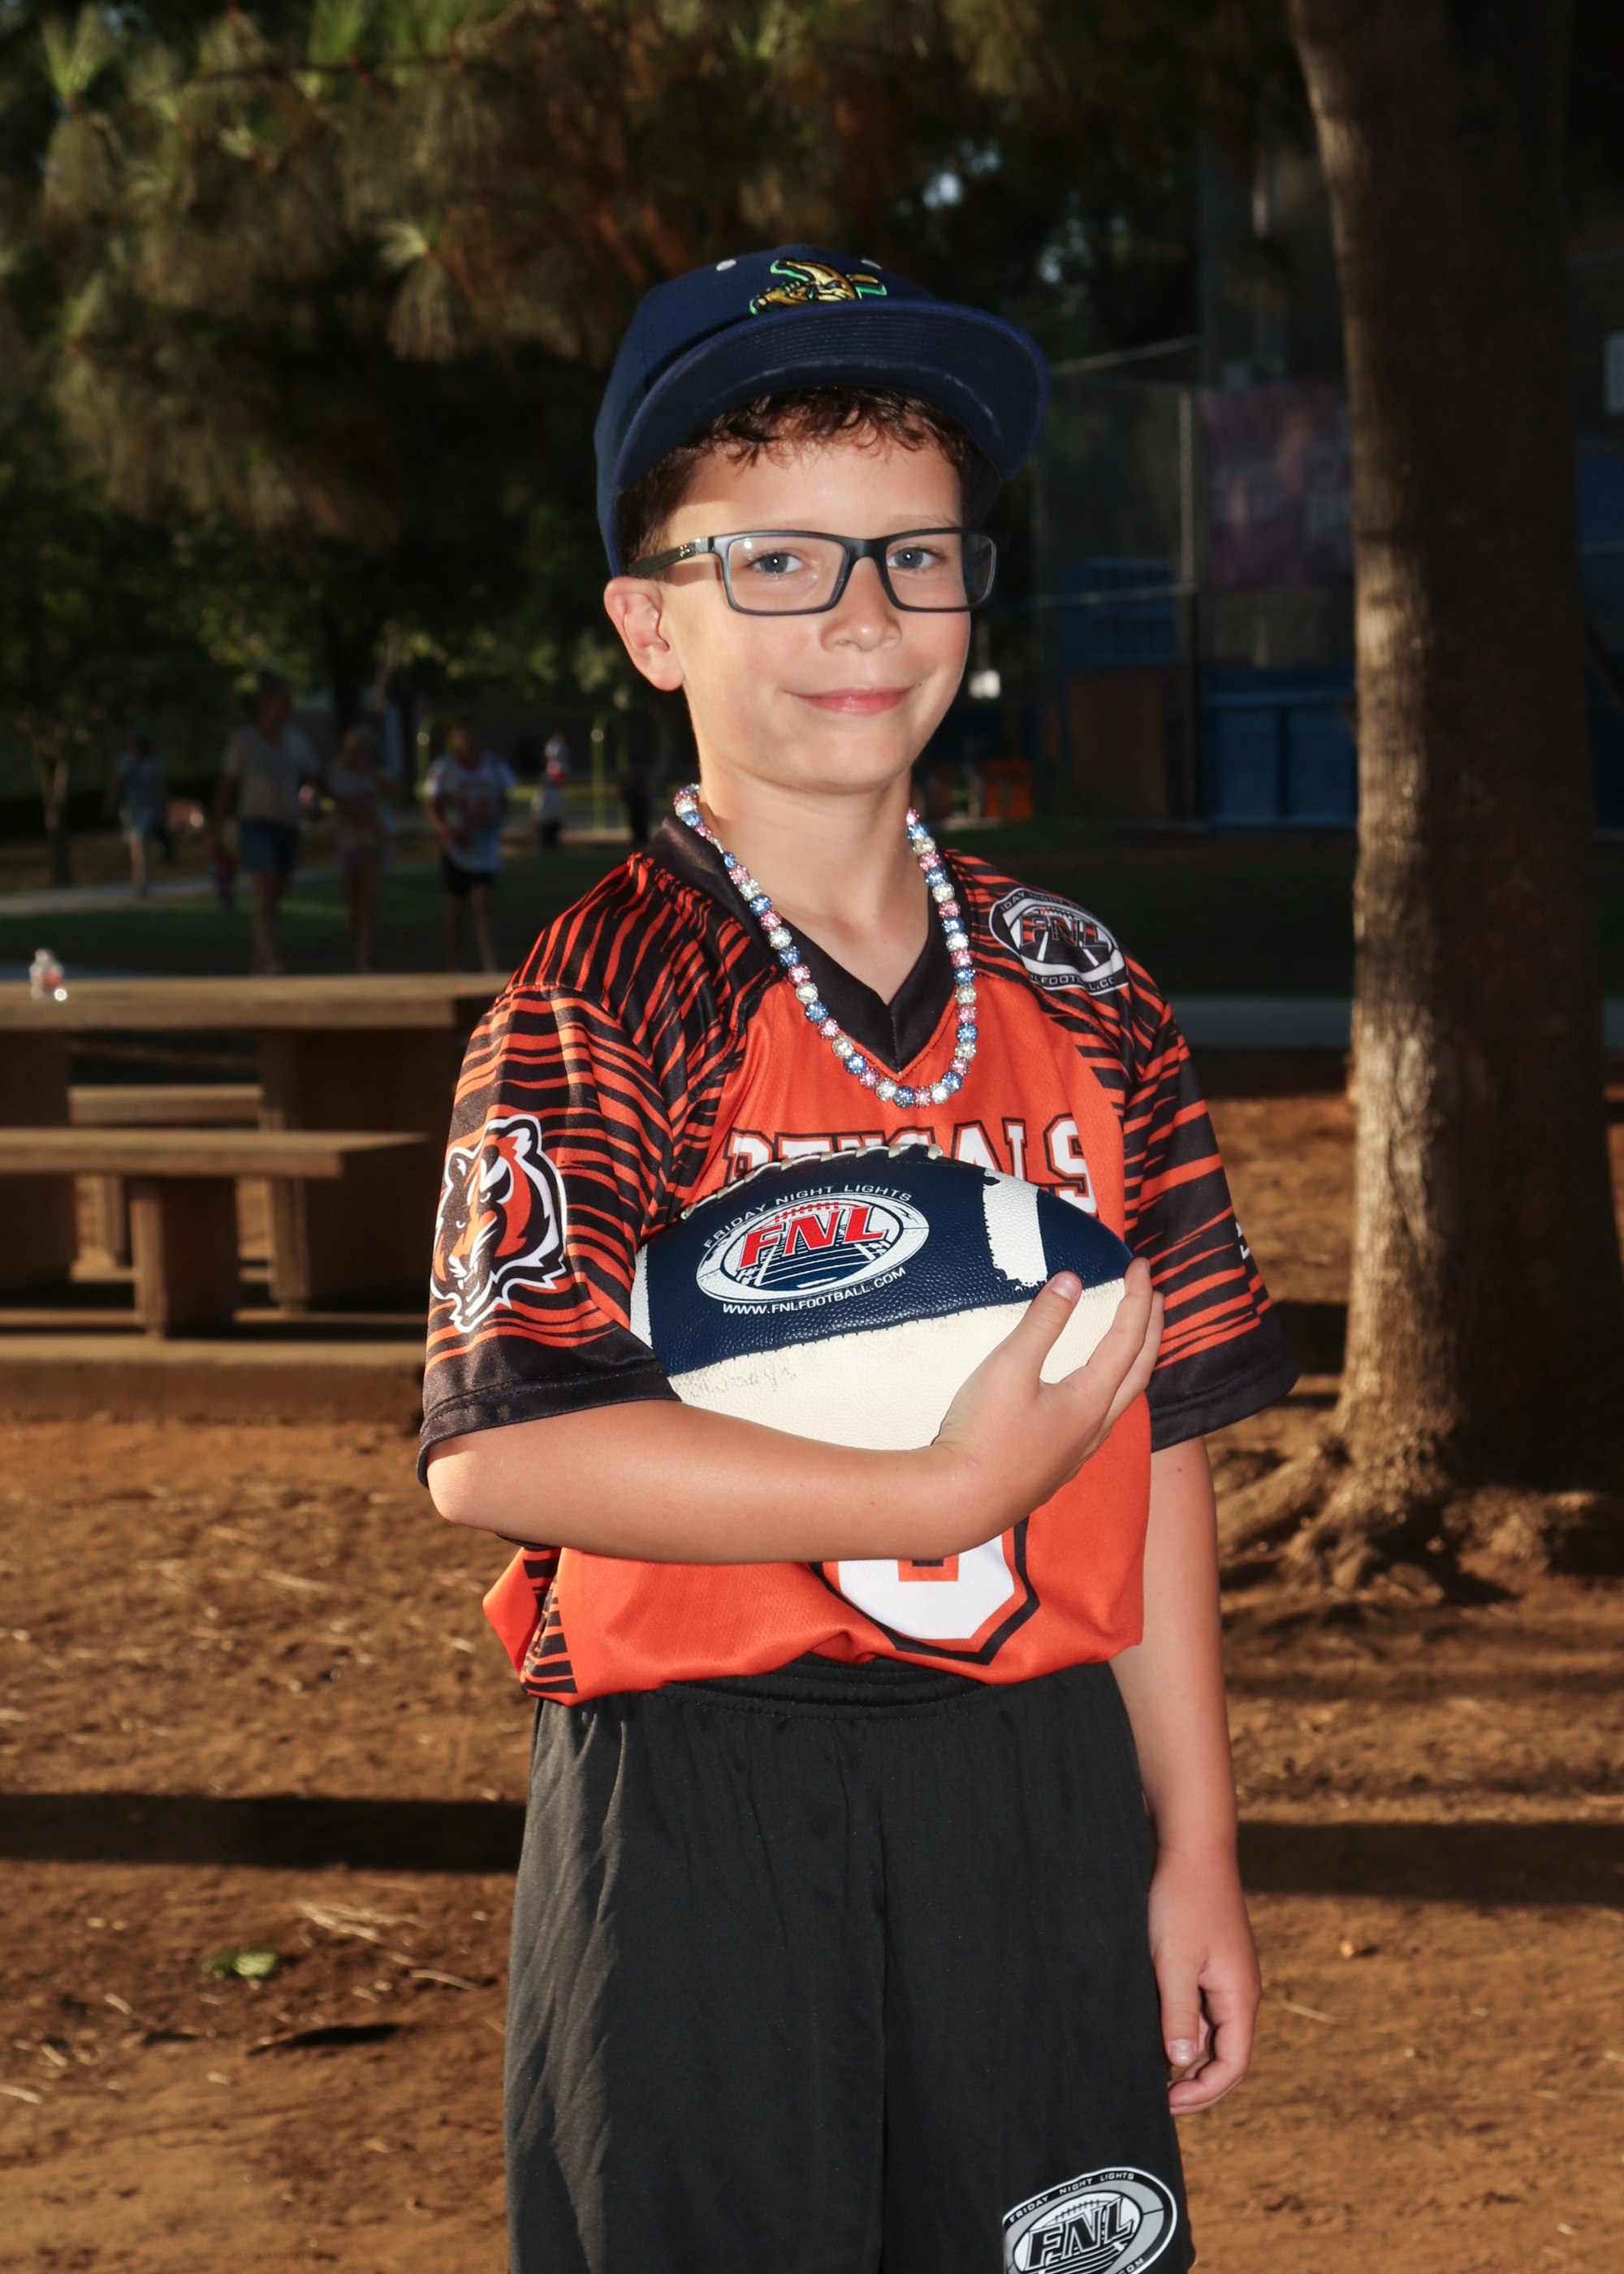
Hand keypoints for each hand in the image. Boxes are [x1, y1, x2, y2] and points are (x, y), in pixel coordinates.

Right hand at [928, 1259, 1162, 1538]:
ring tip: (1132, 1341)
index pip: (1127, 1339)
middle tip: (1155, 1296)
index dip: (1137, 1298)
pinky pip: (1100, 1421)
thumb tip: (1071, 1280)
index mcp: (1089, 1401)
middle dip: (1151, 1330)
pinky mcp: (1056, 1468)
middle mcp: (1094, 1428)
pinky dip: (1110, 1391)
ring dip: (1134, 1363)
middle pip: (1139, 1371)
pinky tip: (1090, 1395)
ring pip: (1122, 1400)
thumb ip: (1042, 1322)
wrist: (958, 1502)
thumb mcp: (1008, 1366)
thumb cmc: (982, 1434)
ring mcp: (1078, 1452)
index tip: (1139, 1265)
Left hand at [1148, 1845, 1259, 2112]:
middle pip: (1226, 2056)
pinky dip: (1185, 2029)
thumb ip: (1179, 2014)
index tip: (1166, 2105)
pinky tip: (1156, 2033)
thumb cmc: (1182, 1899)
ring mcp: (1227, 1977)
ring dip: (1189, 2058)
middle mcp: (1240, 1992)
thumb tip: (1182, 2065)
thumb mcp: (1174, 1960)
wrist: (1193, 1845)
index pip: (1232, 2066)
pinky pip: (1204, 2010)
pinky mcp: (1212, 1963)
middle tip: (1157, 2099)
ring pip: (1214, 2034)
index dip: (1202, 2094)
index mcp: (1239, 1996)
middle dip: (1196, 2084)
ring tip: (1152, 2073)